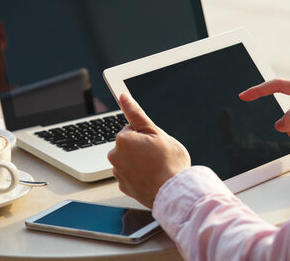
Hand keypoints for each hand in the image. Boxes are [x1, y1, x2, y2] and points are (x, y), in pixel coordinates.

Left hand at [107, 93, 190, 207]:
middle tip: (158, 155)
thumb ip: (136, 114)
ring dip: (140, 162)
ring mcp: (119, 173)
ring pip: (129, 160)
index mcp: (122, 140)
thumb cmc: (169, 163)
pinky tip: (152, 177)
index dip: (146, 134)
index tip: (155, 143)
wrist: (174, 193)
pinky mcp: (124, 187)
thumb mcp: (156, 132)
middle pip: (129, 144)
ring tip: (157, 168)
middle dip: (141, 147)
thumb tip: (123, 97)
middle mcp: (115, 157)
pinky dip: (139, 175)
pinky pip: (131, 175)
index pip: (131, 128)